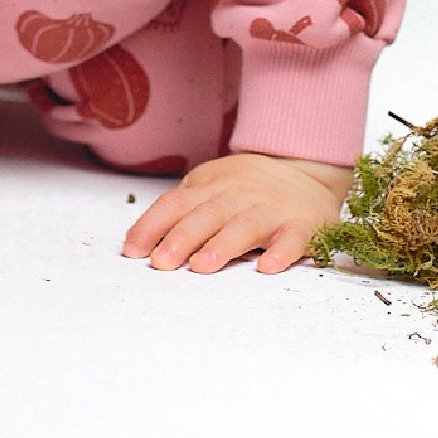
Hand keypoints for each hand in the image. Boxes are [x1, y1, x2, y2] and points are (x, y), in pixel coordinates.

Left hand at [121, 152, 352, 274]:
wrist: (306, 170)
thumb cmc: (248, 188)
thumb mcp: (211, 188)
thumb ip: (184, 211)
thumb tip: (143, 243)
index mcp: (210, 188)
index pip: (175, 204)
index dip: (151, 226)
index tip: (131, 251)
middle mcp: (237, 196)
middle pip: (205, 215)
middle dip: (181, 238)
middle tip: (161, 263)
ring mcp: (270, 210)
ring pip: (243, 226)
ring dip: (221, 246)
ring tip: (201, 267)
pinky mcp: (300, 226)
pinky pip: (291, 240)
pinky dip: (280, 253)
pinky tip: (266, 267)